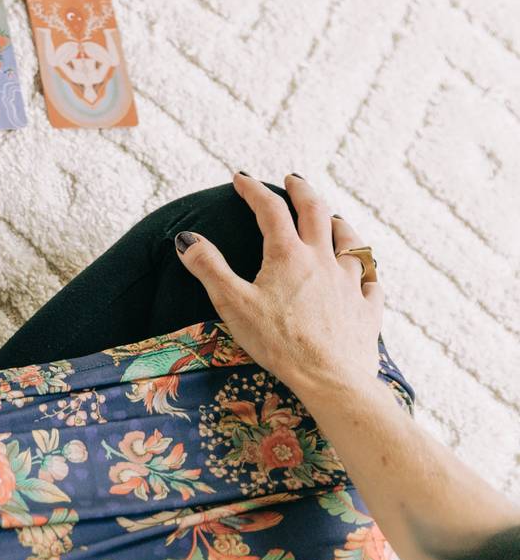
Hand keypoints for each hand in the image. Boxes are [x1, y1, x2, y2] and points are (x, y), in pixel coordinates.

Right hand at [175, 173, 384, 402]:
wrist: (331, 379)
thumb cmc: (278, 342)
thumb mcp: (232, 303)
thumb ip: (208, 267)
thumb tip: (186, 238)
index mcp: (288, 255)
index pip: (270, 210)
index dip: (254, 190)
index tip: (241, 179)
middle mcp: (323, 261)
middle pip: (316, 213)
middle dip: (302, 191)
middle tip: (293, 180)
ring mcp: (350, 284)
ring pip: (351, 243)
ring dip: (340, 225)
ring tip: (334, 218)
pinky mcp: (368, 310)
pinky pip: (372, 282)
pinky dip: (367, 271)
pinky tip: (365, 272)